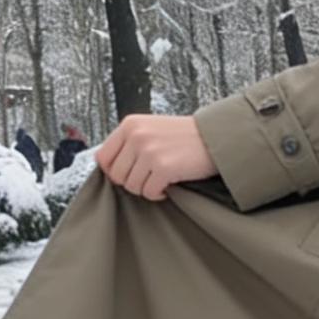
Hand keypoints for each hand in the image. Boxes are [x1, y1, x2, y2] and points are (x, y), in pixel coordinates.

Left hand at [96, 114, 215, 200]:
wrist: (215, 138)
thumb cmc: (186, 136)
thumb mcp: (152, 129)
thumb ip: (130, 143)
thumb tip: (111, 168)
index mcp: (130, 124)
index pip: (103, 157)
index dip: (113, 171)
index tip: (128, 174)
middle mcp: (137, 136)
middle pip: (116, 175)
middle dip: (132, 182)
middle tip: (149, 178)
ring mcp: (149, 151)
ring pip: (132, 186)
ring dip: (146, 188)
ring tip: (160, 180)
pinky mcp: (163, 167)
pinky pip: (149, 192)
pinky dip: (158, 194)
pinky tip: (168, 185)